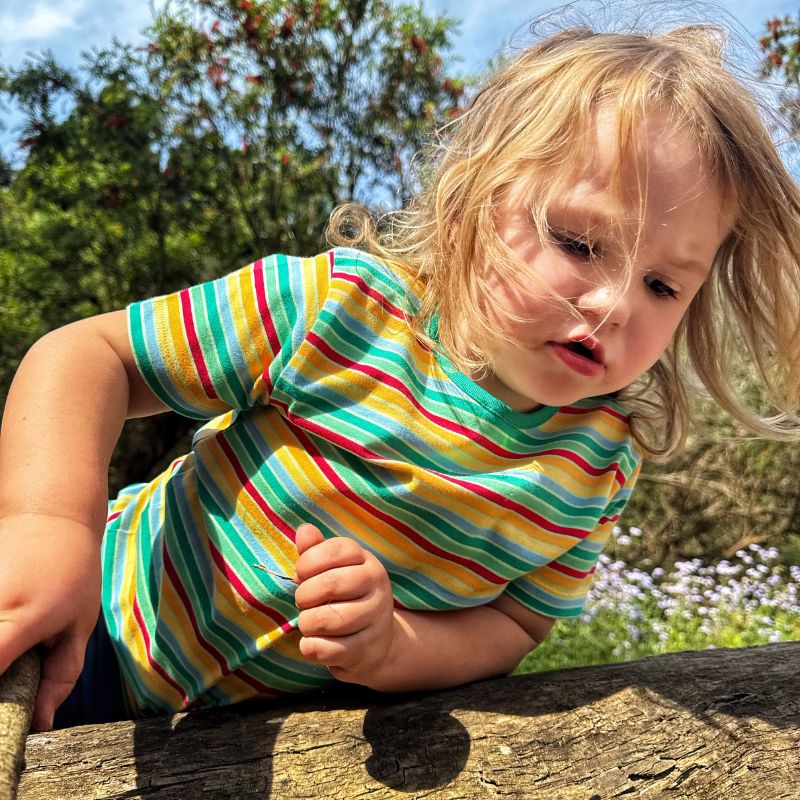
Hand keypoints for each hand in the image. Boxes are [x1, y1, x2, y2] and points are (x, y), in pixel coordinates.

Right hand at [0, 514, 101, 729]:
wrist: (48, 514)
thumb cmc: (73, 570)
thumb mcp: (80, 623)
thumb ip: (61, 675)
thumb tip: (42, 723)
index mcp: (18, 621)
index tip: (7, 710)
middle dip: (0, 678)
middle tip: (16, 669)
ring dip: (0, 650)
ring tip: (15, 649)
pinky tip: (9, 632)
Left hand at [294, 523, 394, 684]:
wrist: (379, 640)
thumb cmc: (347, 598)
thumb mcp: (335, 570)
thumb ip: (316, 550)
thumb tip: (304, 530)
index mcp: (367, 562)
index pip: (333, 552)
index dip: (307, 563)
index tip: (302, 574)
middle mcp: (377, 587)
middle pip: (328, 584)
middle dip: (304, 596)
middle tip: (304, 602)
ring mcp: (375, 620)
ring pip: (325, 620)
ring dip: (306, 623)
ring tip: (309, 623)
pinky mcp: (367, 650)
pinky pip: (326, 649)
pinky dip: (310, 647)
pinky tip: (314, 642)